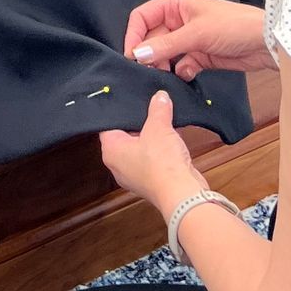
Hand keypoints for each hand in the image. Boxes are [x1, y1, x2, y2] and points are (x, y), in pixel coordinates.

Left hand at [100, 90, 201, 212]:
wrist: (182, 194)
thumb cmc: (162, 164)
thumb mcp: (159, 127)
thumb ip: (158, 108)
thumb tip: (160, 96)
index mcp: (111, 151)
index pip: (108, 125)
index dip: (119, 112)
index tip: (128, 100)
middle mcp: (118, 166)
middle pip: (124, 137)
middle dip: (138, 123)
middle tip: (148, 107)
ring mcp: (134, 176)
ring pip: (139, 149)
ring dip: (152, 138)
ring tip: (162, 121)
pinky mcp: (150, 182)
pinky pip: (152, 160)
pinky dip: (160, 151)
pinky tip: (171, 140)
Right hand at [124, 0, 265, 82]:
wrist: (265, 43)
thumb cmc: (232, 26)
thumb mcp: (196, 34)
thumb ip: (165, 46)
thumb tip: (137, 55)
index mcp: (176, 5)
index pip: (143, 17)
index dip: (134, 35)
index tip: (132, 57)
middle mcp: (179, 20)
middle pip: (153, 38)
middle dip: (150, 55)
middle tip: (148, 73)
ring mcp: (190, 39)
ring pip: (166, 54)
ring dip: (164, 65)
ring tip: (166, 76)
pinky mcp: (201, 56)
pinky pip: (181, 65)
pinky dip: (181, 72)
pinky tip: (188, 74)